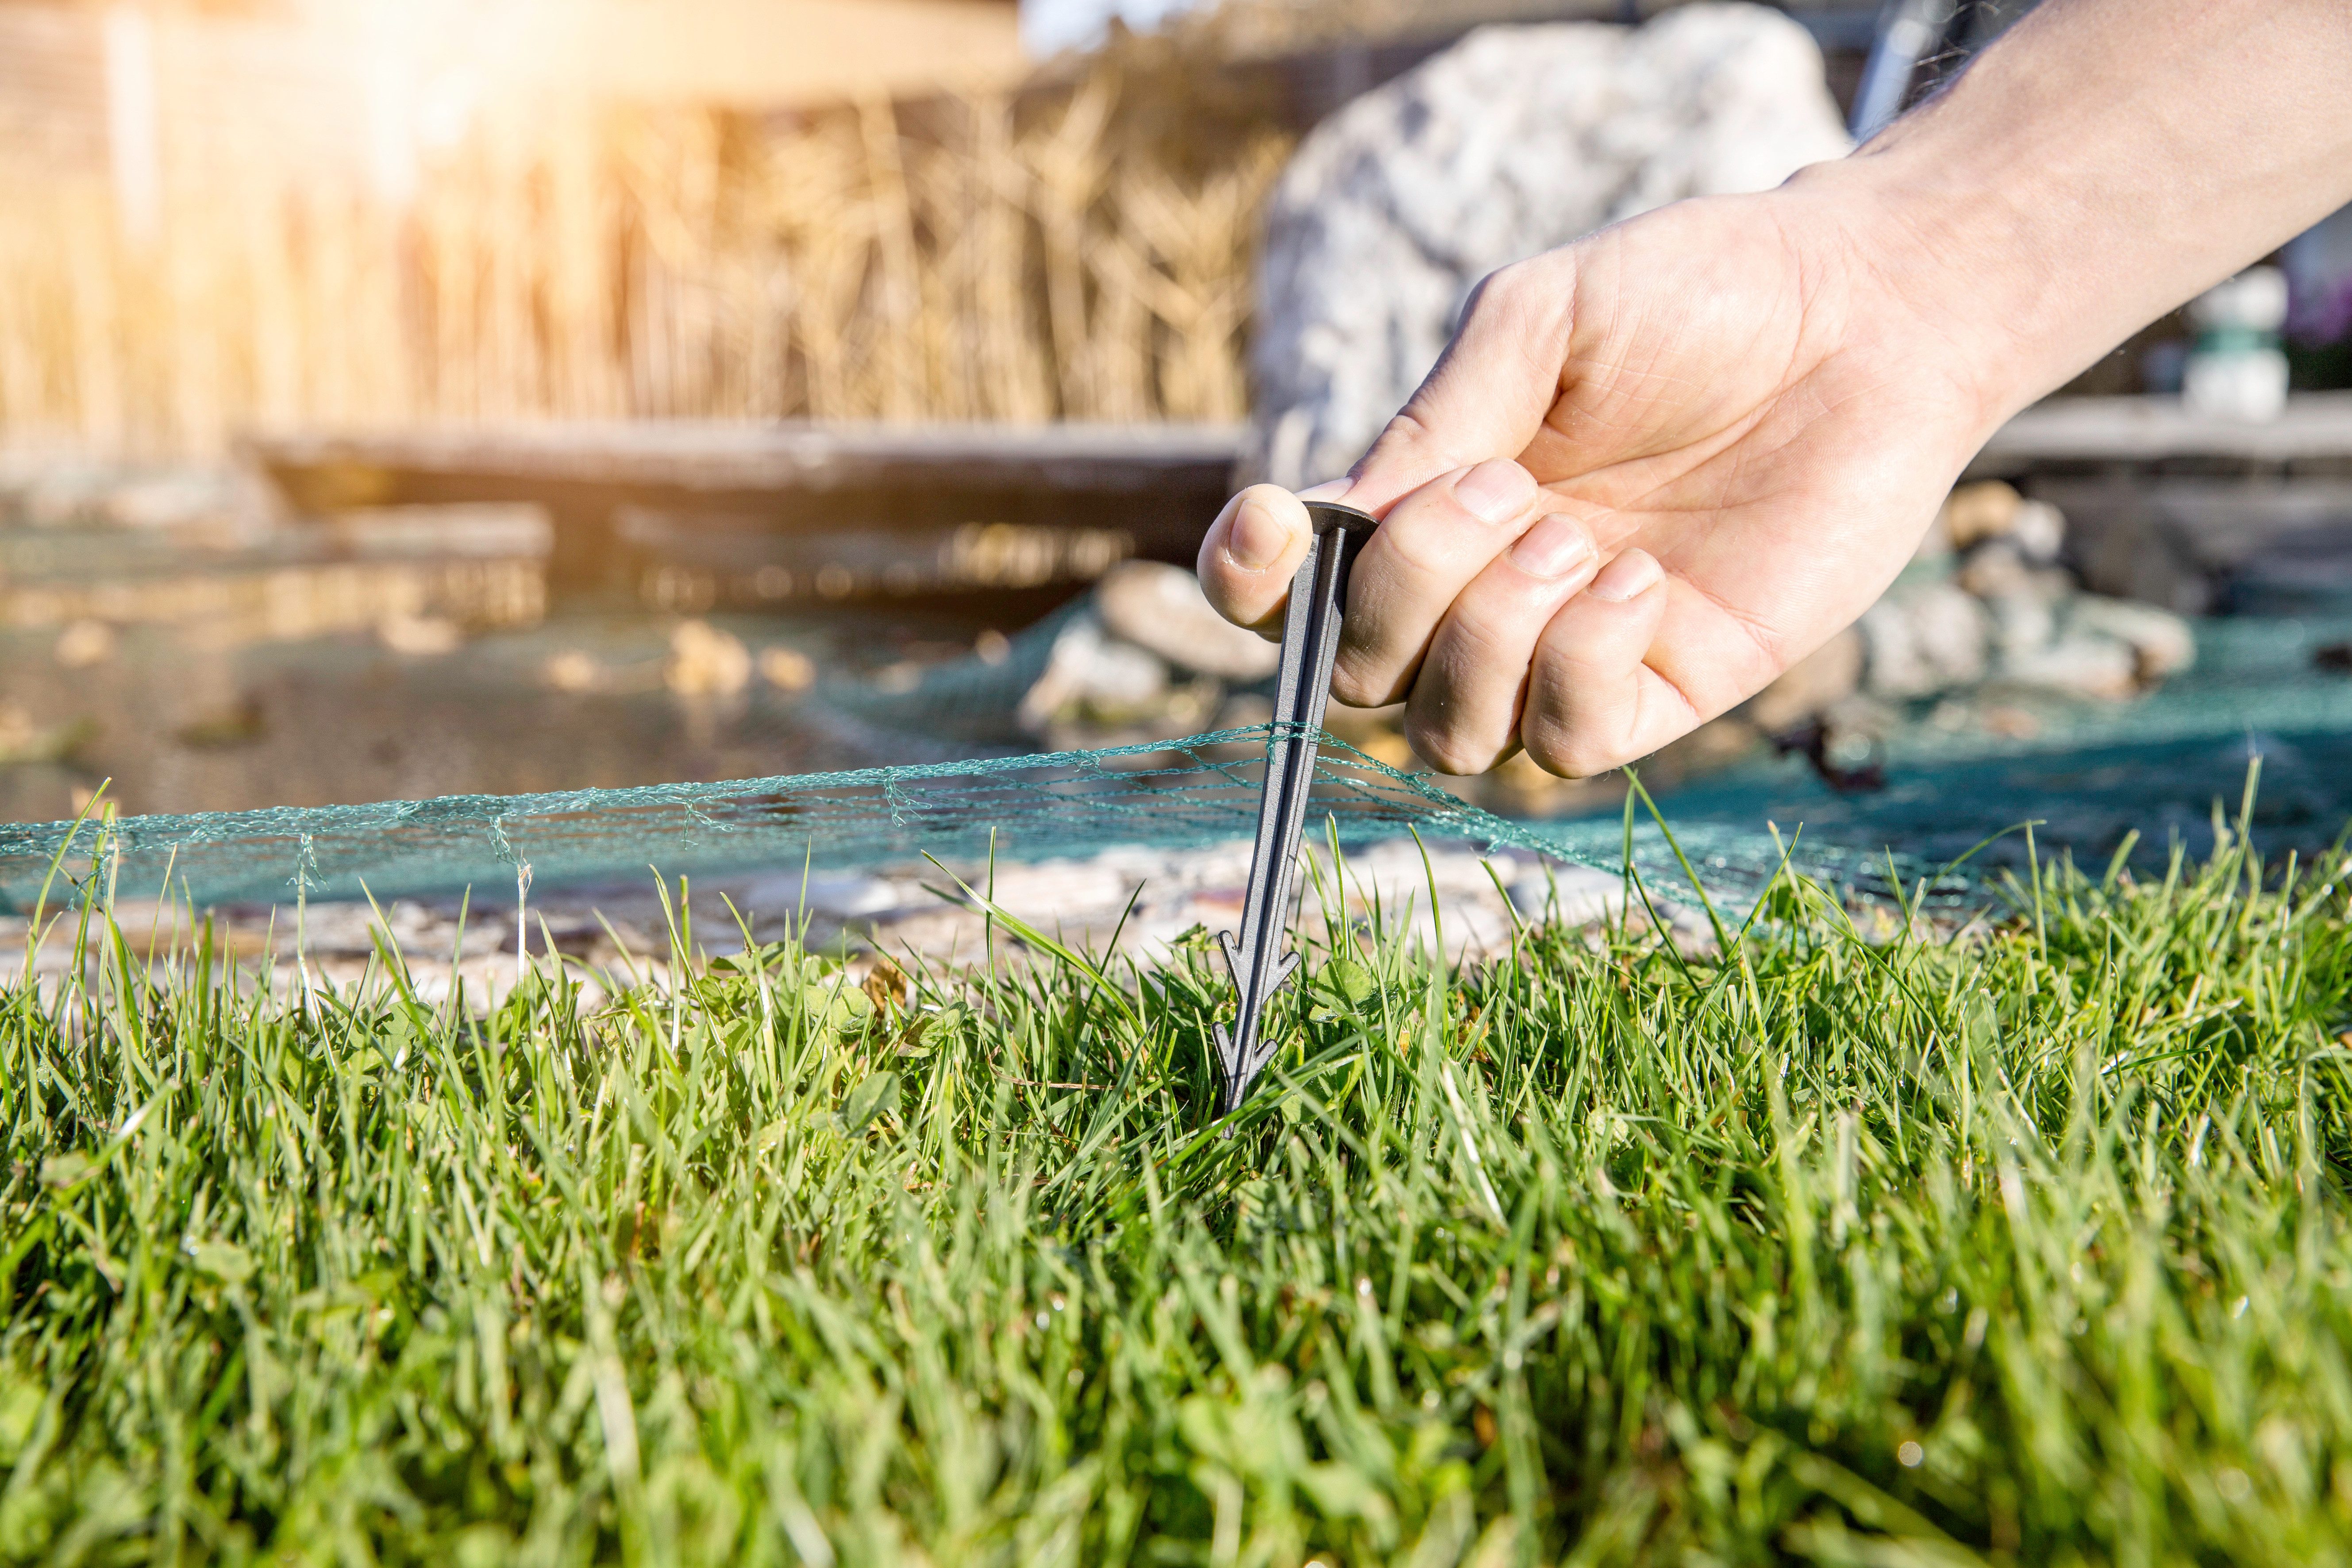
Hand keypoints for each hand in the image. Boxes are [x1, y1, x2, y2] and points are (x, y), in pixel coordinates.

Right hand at [1198, 181, 2004, 776]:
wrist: (1868, 316)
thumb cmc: (1703, 294)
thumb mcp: (1542, 319)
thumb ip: (1439, 419)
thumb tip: (1345, 526)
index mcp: (1432, 501)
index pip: (1294, 591)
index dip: (1249, 586)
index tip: (1275, 526)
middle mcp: (1483, 593)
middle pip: (1358, 673)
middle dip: (1407, 588)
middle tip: (1510, 486)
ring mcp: (1567, 652)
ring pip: (1449, 733)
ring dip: (1489, 635)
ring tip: (1577, 537)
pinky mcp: (1665, 694)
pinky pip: (1565, 746)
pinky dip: (1577, 666)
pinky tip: (1640, 582)